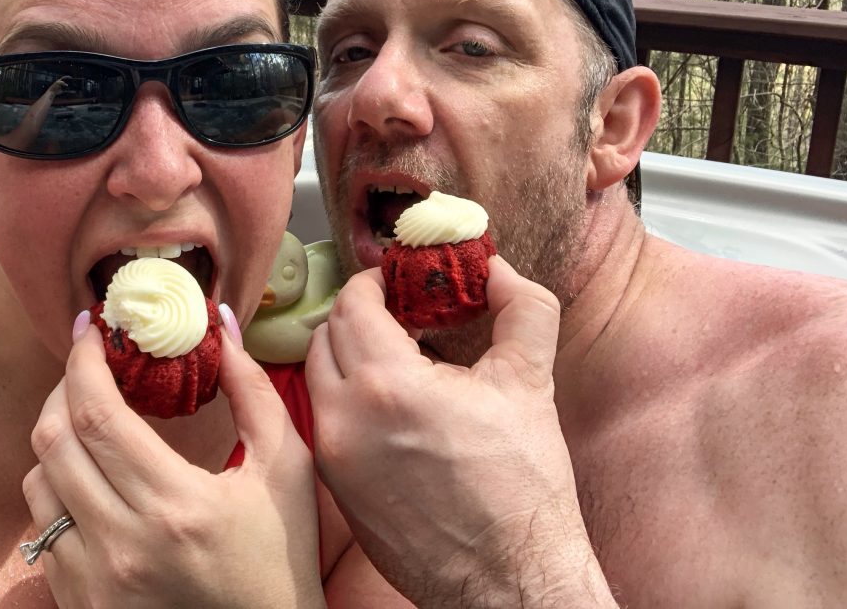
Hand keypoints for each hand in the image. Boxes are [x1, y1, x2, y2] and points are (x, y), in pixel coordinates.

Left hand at [23, 311, 323, 608]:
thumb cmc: (282, 556)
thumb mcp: (287, 467)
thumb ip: (253, 390)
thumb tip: (221, 324)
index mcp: (176, 507)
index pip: (98, 415)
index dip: (84, 362)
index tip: (90, 330)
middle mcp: (123, 546)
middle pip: (55, 442)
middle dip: (64, 388)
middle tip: (89, 366)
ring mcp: (94, 582)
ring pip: (38, 483)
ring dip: (58, 439)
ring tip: (91, 422)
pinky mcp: (80, 604)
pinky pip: (43, 529)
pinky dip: (57, 489)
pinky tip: (92, 477)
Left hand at [306, 257, 615, 607]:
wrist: (509, 579)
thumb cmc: (521, 487)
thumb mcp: (530, 382)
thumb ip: (522, 307)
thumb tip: (499, 269)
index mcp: (389, 385)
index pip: (353, 303)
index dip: (373, 282)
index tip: (396, 282)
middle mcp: (346, 418)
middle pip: (327, 335)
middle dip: (359, 315)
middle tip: (399, 316)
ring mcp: (333, 457)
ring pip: (317, 378)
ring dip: (347, 356)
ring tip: (396, 361)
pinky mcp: (334, 488)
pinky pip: (324, 421)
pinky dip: (346, 400)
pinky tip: (391, 410)